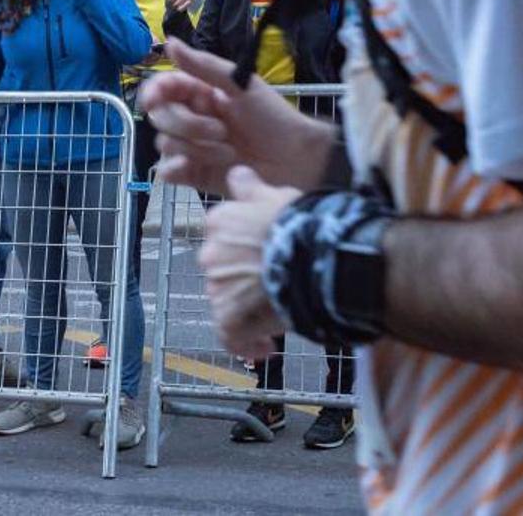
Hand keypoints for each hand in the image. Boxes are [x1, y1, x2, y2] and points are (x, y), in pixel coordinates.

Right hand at [138, 38, 334, 193]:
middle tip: (222, 131)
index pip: (162, 88)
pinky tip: (193, 167)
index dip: (153, 92)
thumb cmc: (273, 118)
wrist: (296, 160)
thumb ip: (203, 65)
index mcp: (199, 93)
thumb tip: (170, 42)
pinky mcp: (194, 174)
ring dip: (197, 148)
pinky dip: (175, 169)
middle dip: (188, 125)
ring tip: (229, 152)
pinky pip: (166, 171)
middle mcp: (191, 118)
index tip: (155, 100)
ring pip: (165, 144)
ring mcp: (191, 147)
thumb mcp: (241, 85)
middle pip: (160, 117)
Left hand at [199, 166, 297, 360]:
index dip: (242, 253)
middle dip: (243, 280)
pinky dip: (246, 344)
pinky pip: (232, 337)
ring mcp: (218, 287)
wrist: (313, 258)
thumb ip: (250, 188)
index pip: (221, 239)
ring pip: (227, 302)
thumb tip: (236, 173)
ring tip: (276, 314)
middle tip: (273, 287)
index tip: (261, 261)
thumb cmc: (299, 224)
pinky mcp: (230, 318)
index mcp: (219, 222)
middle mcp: (210, 253)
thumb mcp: (275, 196)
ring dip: (246, 309)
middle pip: (222, 272)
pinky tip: (266, 347)